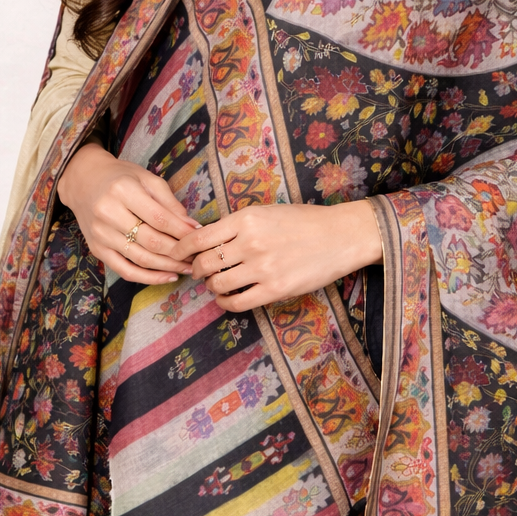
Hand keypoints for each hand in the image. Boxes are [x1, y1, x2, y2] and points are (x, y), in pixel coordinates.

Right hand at [57, 141, 198, 283]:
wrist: (83, 182)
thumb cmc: (120, 177)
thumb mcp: (146, 179)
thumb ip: (169, 202)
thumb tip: (192, 226)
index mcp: (123, 191)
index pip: (159, 218)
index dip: (182, 230)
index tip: (199, 236)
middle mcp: (108, 213)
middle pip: (151, 240)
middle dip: (178, 251)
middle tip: (197, 255)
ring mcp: (101, 234)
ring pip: (140, 258)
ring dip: (167, 267)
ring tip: (187, 267)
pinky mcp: (97, 249)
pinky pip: (124, 270)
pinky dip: (147, 278)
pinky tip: (167, 277)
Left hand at [170, 200, 382, 311]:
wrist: (340, 236)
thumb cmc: (303, 221)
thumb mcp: (266, 212)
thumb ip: (237, 225)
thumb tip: (205, 240)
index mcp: (246, 218)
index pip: (199, 237)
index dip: (181, 249)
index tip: (176, 255)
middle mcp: (250, 242)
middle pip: (204, 263)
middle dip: (196, 270)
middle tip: (199, 272)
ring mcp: (262, 268)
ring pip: (217, 284)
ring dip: (211, 287)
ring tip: (216, 284)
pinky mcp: (275, 290)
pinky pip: (237, 303)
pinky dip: (225, 303)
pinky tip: (227, 299)